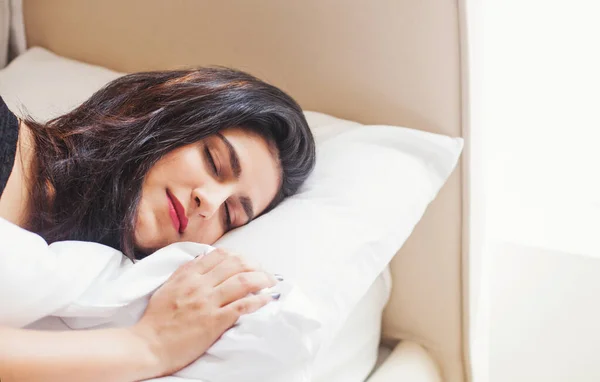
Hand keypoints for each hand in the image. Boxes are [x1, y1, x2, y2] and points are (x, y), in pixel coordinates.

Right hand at [129, 248, 277, 375]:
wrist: (148, 345)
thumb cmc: (156, 319)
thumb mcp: (168, 286)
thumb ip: (186, 271)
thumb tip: (204, 259)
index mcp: (188, 274)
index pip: (220, 254)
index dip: (239, 256)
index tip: (248, 262)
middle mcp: (199, 284)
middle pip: (236, 264)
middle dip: (255, 265)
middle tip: (264, 273)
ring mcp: (208, 302)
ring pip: (243, 281)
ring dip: (262, 280)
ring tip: (271, 283)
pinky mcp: (214, 321)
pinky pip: (242, 306)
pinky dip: (258, 300)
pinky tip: (267, 299)